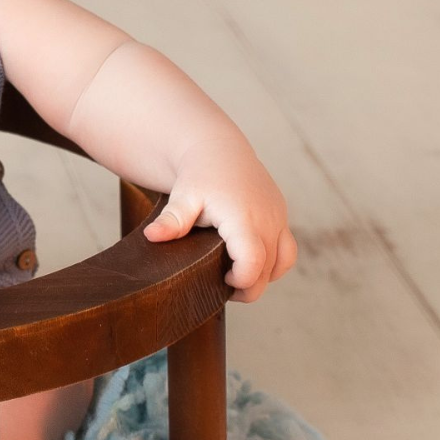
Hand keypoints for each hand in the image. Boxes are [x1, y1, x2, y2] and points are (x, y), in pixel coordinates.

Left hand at [141, 138, 296, 303]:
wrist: (218, 150)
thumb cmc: (199, 175)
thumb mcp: (184, 197)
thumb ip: (172, 220)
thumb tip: (152, 236)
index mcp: (244, 217)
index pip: (253, 262)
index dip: (241, 281)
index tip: (223, 283)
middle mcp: (268, 218)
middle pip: (269, 269)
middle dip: (249, 287)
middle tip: (224, 289)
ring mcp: (279, 217)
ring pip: (283, 262)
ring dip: (264, 276)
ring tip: (237, 277)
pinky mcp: (281, 215)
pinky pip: (287, 249)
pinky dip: (273, 262)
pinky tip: (249, 263)